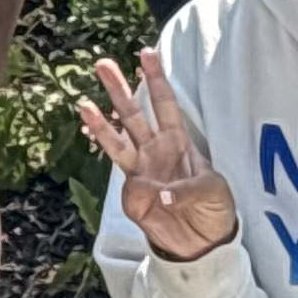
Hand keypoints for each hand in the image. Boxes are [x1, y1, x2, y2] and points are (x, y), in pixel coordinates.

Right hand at [74, 50, 235, 260]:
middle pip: (133, 115)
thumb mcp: (214, 193)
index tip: (146, 53)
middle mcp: (156, 152)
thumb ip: (186, 189)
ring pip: (117, 142)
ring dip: (101, 123)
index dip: (156, 80)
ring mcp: (141, 172)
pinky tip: (147, 197)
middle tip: (103, 64)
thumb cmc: (214, 210)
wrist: (202, 244)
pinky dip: (135, 190)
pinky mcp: (132, 197)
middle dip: (118, 89)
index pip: (166, 105)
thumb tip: (155, 193)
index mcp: (179, 142)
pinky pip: (129, 189)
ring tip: (83, 103)